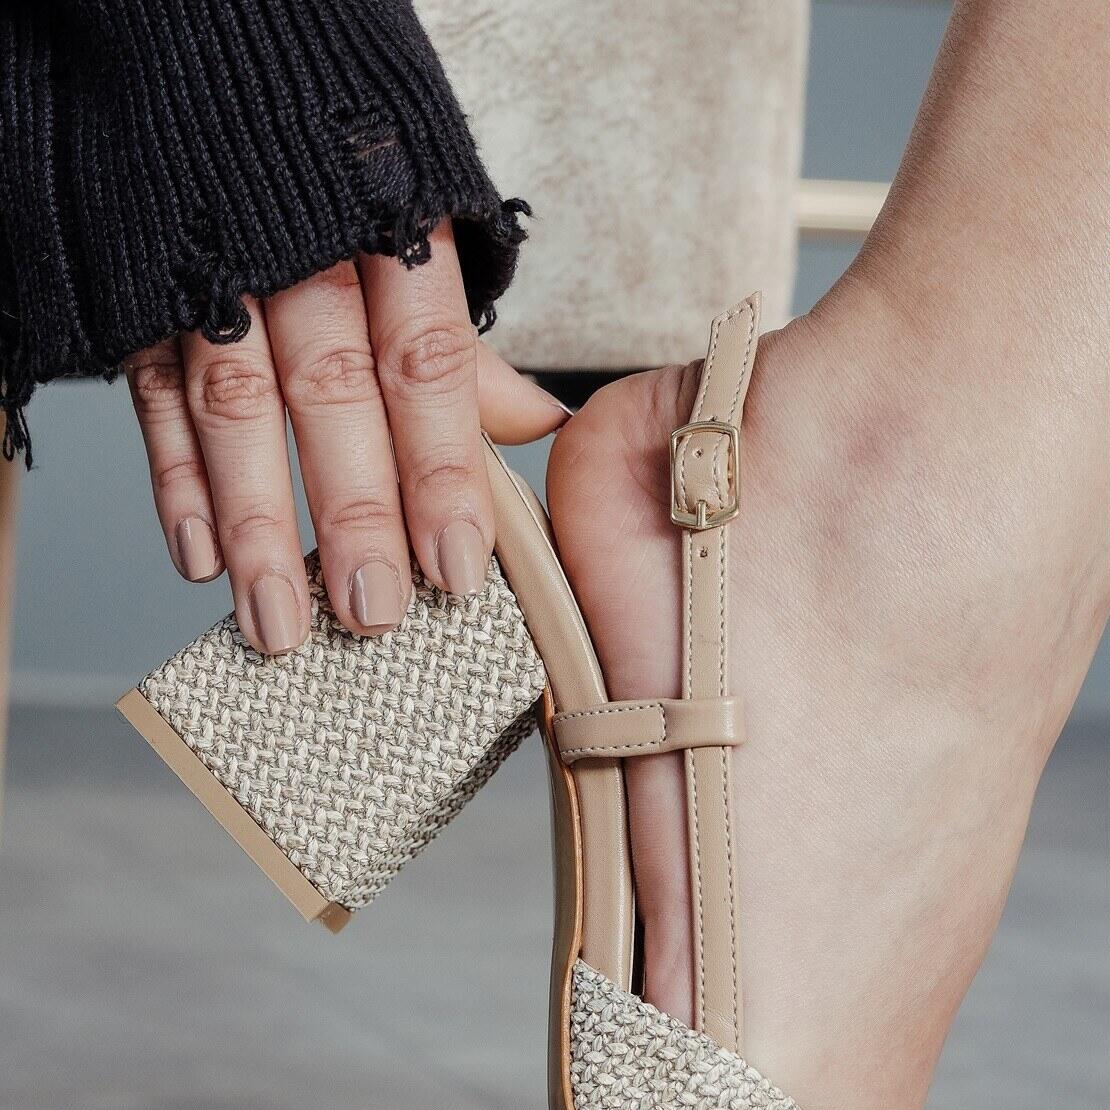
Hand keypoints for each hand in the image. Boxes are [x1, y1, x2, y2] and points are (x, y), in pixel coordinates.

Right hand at [124, 223, 566, 653]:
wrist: (209, 65)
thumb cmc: (339, 180)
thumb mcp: (417, 232)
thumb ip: (467, 346)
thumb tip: (544, 427)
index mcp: (390, 229)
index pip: (424, 363)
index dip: (441, 470)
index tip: (456, 567)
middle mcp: (300, 249)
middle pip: (332, 394)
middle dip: (354, 513)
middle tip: (373, 614)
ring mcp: (210, 269)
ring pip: (234, 406)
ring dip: (256, 526)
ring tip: (279, 620)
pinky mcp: (141, 293)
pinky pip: (153, 394)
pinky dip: (175, 481)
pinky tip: (198, 558)